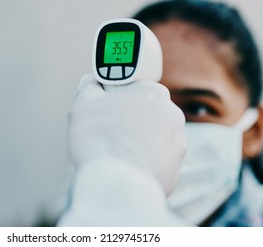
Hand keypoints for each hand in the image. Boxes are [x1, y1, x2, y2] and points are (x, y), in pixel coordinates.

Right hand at [68, 74, 185, 194]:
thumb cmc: (99, 137)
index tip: (107, 108)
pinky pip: (155, 162)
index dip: (119, 99)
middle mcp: (173, 116)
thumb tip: (91, 82)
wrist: (114, 180)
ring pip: (153, 139)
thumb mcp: (85, 103)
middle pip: (147, 114)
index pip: (137, 90)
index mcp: (154, 93)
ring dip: (138, 142)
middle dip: (130, 121)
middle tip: (109, 131)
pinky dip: (142, 163)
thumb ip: (90, 87)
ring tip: (117, 152)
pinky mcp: (174, 171)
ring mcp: (177, 146)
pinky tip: (125, 167)